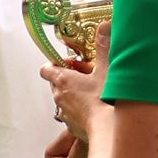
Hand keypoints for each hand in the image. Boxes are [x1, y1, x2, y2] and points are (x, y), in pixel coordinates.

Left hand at [40, 22, 110, 141]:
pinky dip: (82, 110)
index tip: (69, 62)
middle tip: (88, 74)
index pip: (47, 69)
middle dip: (70, 77)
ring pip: (65, 100)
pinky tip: (98, 108)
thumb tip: (104, 27)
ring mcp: (65, 115)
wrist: (110, 131)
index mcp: (63, 80)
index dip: (55, 63)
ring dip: (76, 94)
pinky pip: (73, 115)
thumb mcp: (107, 69)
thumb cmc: (105, 101)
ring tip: (95, 91)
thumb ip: (104, 46)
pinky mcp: (73, 128)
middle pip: (57, 83)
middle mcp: (59, 98)